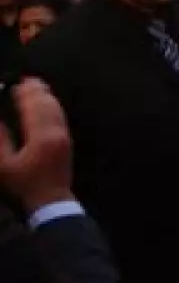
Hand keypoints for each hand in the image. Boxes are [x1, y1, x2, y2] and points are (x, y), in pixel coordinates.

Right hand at [0, 79, 73, 213]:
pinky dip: (52, 106)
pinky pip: (60, 117)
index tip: (15, 83)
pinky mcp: (67, 142)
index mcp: (41, 136)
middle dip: (37, 91)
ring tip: (35, 86)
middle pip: (48, 104)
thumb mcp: (3, 165)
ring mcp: (65, 137)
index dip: (24, 94)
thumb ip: (0, 139)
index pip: (33, 107)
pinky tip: (45, 105)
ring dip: (46, 96)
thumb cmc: (23, 186)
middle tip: (26, 79)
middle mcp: (57, 132)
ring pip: (57, 110)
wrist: (51, 203)